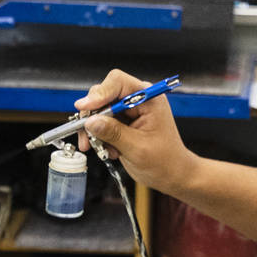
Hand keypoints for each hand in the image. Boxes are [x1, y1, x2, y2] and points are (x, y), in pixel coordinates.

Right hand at [75, 69, 197, 195]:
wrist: (171, 174)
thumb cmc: (165, 161)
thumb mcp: (137, 148)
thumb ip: (114, 133)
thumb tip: (91, 122)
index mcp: (149, 99)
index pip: (118, 82)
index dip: (99, 93)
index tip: (85, 108)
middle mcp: (138, 100)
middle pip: (104, 95)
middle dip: (93, 116)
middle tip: (87, 135)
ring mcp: (128, 111)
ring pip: (98, 110)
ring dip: (94, 130)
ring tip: (101, 148)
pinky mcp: (121, 123)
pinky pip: (101, 123)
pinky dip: (98, 137)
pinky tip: (109, 150)